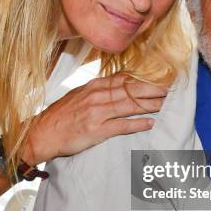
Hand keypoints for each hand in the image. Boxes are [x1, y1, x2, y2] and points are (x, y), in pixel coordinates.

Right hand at [22, 74, 166, 164]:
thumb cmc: (61, 115)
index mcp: (94, 86)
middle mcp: (97, 96)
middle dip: (151, 89)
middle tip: (168, 89)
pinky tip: (149, 123)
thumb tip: (119, 84)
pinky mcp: (96, 130)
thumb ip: (99, 89)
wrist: (42, 133)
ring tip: (164, 104)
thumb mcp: (79, 95)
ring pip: (129, 106)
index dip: (142, 78)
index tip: (158, 77)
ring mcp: (97, 113)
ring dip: (149, 105)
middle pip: (130, 90)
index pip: (123, 79)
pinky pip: (121, 126)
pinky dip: (136, 124)